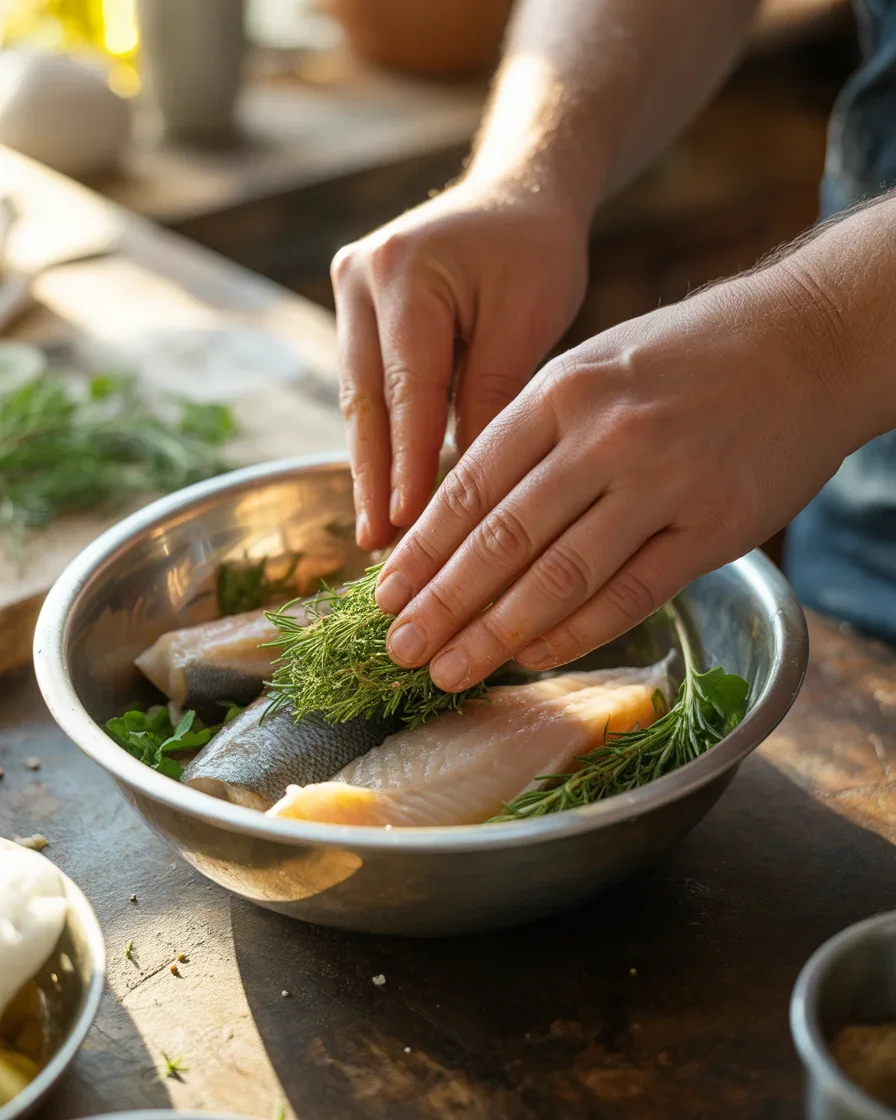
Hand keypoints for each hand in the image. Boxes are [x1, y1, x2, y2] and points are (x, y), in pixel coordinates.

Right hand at [331, 177, 588, 550]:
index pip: (406, 391)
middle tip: (377, 546)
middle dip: (373, 477)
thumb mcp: (526, 323)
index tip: (405, 528)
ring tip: (379, 531)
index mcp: (404, 273)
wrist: (518, 192)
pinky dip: (381, 433)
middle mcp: (361, 277)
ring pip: (358, 397)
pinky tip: (386, 483)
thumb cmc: (535, 252)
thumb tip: (463, 486)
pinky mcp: (354, 306)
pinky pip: (366, 383)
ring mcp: (349, 288)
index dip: (405, 465)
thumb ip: (489, 398)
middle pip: (365, 400)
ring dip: (370, 463)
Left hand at [373, 265, 858, 689]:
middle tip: (401, 651)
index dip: (423, 550)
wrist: (806, 340)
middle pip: (502, 539)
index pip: (471, 487)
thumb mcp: (593, 366)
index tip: (386, 595)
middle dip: (443, 604)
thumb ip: (531, 433)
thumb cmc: (685, 356)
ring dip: (496, 633)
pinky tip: (534, 658)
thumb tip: (464, 513)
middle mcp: (605, 437)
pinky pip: (631, 592)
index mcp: (561, 391)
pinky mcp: (715, 525)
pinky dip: (577, 631)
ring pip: (560, 574)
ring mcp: (663, 482)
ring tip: (451, 671)